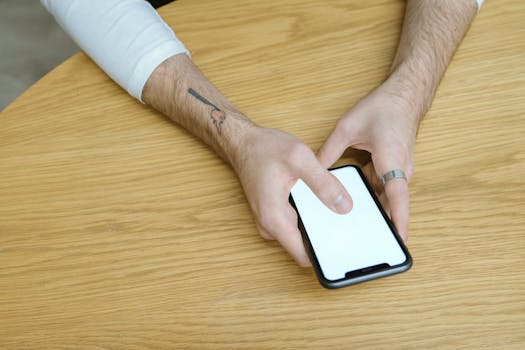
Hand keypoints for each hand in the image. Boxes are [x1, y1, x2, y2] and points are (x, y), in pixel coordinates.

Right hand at [233, 126, 352, 265]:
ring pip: (301, 234)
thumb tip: (344, 206)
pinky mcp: (273, 214)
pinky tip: (315, 197)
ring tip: (328, 203)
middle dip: (324, 237)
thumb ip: (324, 184)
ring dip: (316, 224)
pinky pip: (296, 223)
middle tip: (342, 219)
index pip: (303, 256)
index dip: (324, 255)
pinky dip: (308, 214)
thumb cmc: (264, 148)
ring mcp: (270, 221)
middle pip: (304, 245)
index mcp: (274, 218)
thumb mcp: (300, 159)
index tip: (342, 247)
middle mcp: (269, 225)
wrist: (243, 142)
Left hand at [317, 82, 419, 240]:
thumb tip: (313, 170)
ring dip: (372, 206)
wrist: (404, 96)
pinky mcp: (393, 168)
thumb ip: (330, 151)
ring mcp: (398, 170)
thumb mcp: (347, 127)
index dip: (398, 220)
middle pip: (390, 203)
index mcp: (392, 161)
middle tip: (362, 240)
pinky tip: (353, 198)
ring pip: (384, 195)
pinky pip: (382, 186)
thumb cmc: (382, 108)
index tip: (398, 240)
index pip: (398, 197)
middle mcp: (400, 169)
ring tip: (353, 224)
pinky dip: (370, 193)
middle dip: (378, 221)